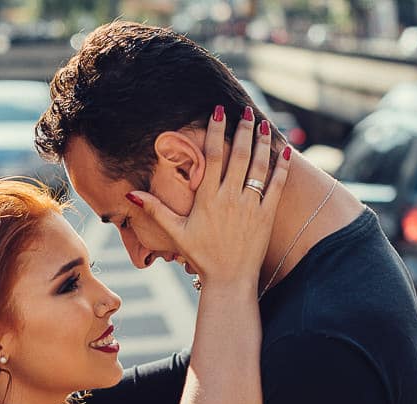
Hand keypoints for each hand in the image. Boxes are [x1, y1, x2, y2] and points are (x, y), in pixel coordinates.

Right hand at [127, 105, 290, 289]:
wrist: (229, 280)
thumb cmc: (202, 256)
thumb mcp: (175, 232)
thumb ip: (155, 210)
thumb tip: (131, 194)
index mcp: (207, 199)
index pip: (212, 156)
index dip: (215, 131)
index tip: (218, 112)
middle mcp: (229, 199)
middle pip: (238, 155)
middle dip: (242, 130)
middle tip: (245, 111)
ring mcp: (250, 207)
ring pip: (259, 166)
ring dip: (262, 142)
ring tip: (262, 123)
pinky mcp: (267, 216)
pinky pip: (277, 186)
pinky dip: (282, 166)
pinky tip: (284, 150)